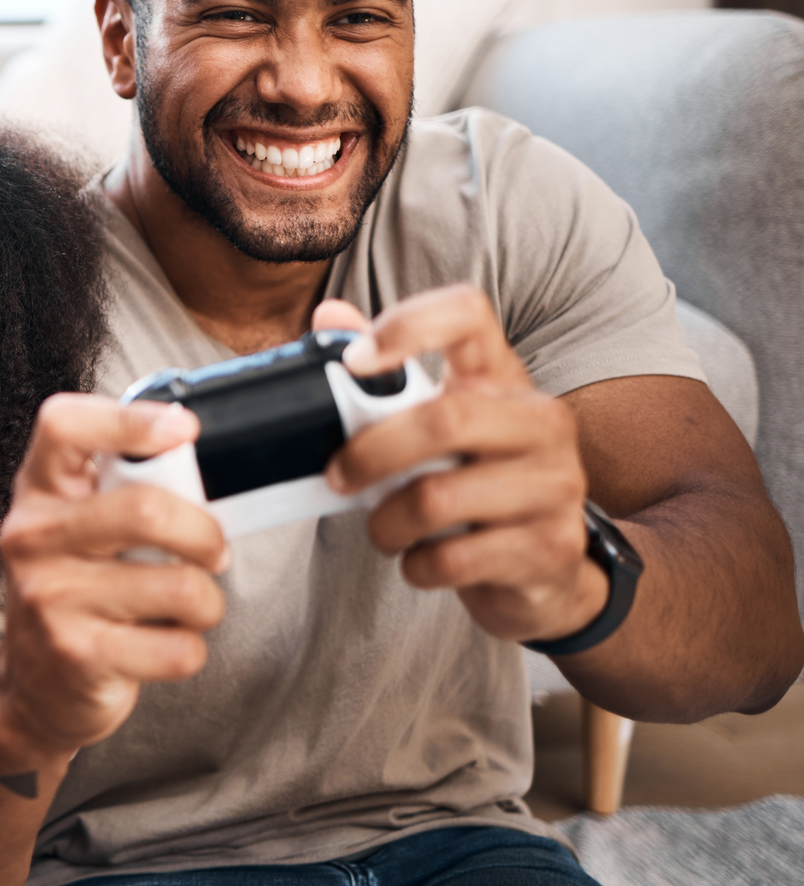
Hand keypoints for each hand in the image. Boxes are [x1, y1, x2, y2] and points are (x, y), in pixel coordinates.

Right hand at [0, 393, 227, 763]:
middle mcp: (33, 538)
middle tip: (212, 550)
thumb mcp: (80, 528)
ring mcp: (50, 598)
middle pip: (145, 509)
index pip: (64, 426)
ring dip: (205, 602)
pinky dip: (189, 648)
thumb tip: (199, 473)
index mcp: (40, 492)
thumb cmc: (74, 592)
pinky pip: (178, 647)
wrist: (35, 685)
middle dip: (204, 534)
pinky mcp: (78, 655)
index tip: (183, 429)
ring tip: (181, 605)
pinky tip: (160, 643)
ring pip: (179, 586)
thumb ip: (122, 491)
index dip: (128, 419)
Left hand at [317, 289, 607, 642]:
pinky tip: (423, 560)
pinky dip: (417, 565)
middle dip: (372, 453)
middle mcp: (541, 422)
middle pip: (444, 419)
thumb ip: (386, 379)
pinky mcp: (551, 547)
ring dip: (387, 523)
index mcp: (504, 379)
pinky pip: (454, 559)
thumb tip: (330, 316)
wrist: (547, 570)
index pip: (468, 315)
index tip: (354, 362)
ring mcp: (555, 485)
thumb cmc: (478, 486)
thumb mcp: (442, 428)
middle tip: (339, 477)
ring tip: (385, 529)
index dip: (408, 326)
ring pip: (438, 498)